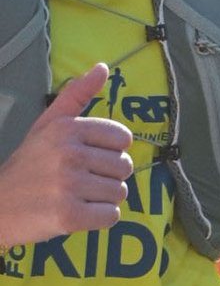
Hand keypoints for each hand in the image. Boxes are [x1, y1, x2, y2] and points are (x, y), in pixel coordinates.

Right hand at [0, 65, 131, 246]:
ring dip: (103, 197)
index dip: (110, 151)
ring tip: (76, 195)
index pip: (122, 138)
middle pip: (124, 166)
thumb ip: (77, 95)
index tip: (89, 157)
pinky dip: (99, 217)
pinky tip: (78, 211)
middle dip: (107, 176)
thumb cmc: (29, 164)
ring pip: (120, 192)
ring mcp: (69, 185)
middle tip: (79, 179)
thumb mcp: (48, 124)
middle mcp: (69, 153)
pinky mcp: (70, 215)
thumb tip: (102, 67)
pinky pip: (111, 215)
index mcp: (67, 128)